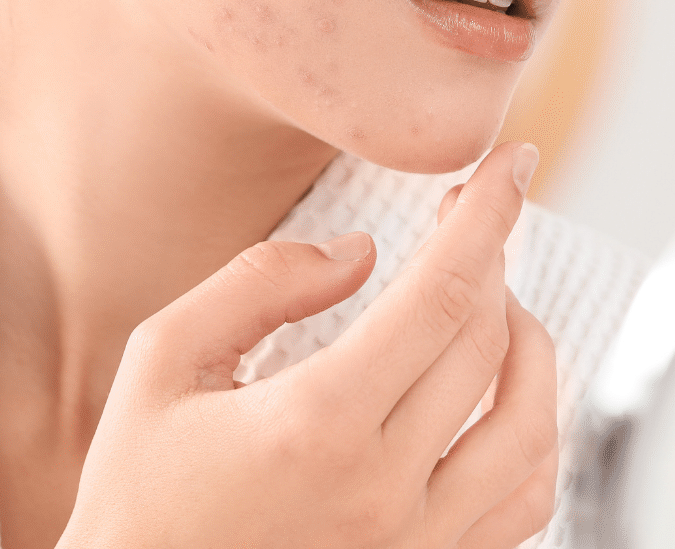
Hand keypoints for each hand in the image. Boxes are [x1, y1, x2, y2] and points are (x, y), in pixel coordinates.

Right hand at [57, 141, 557, 548]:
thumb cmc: (137, 497)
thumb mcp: (162, 364)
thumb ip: (259, 286)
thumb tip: (360, 252)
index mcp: (315, 425)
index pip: (441, 296)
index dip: (487, 217)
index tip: (510, 164)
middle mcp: (382, 492)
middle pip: (487, 346)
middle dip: (492, 260)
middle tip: (466, 219)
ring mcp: (416, 545)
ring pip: (531, 427)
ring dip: (528, 344)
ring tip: (492, 302)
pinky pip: (526, 502)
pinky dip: (536, 435)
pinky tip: (505, 396)